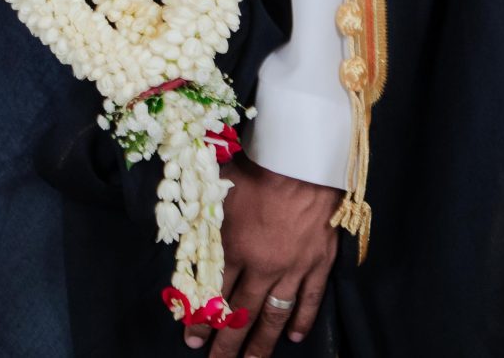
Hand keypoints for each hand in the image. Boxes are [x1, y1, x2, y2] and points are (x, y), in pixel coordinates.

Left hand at [199, 155, 340, 355]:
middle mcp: (261, 266)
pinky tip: (296, 337)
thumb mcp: (218, 191)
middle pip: (241, 312)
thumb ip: (203, 217)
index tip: (191, 340)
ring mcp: (293, 268)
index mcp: (233, 247)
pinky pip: (310, 300)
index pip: (212, 293)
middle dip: (227, 342)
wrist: (303, 163)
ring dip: (262, 342)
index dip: (201, 319)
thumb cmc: (257, 168)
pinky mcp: (319, 264)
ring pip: (274, 314)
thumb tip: (184, 233)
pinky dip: (303, 320)